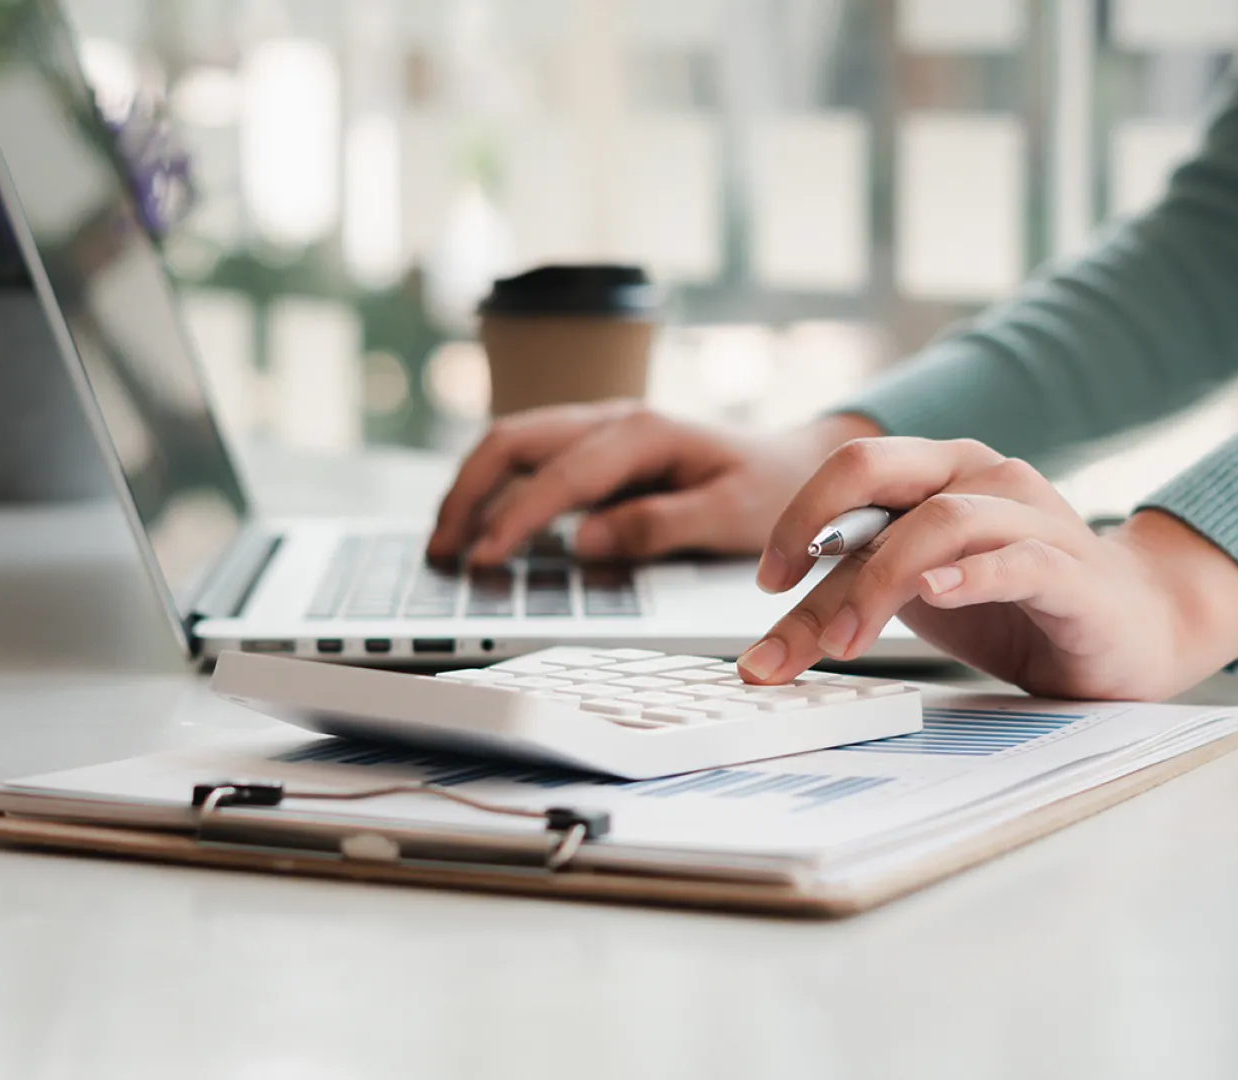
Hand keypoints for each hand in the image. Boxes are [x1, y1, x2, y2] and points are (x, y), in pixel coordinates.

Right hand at [426, 402, 882, 566]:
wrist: (796, 463)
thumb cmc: (772, 490)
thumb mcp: (732, 515)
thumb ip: (660, 527)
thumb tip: (587, 541)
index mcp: (644, 432)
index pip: (561, 475)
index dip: (516, 518)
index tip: (484, 559)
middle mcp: (612, 420)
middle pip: (512, 441)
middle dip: (468, 493)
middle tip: (441, 552)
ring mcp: (599, 430)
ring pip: (511, 444)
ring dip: (471, 489)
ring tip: (444, 545)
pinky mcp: (595, 451)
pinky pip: (530, 460)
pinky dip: (494, 489)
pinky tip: (480, 529)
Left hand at [735, 437, 1237, 699]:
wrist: (1136, 627)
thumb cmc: (1020, 607)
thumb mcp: (920, 599)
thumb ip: (856, 594)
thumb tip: (770, 636)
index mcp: (937, 473)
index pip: (848, 482)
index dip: (793, 526)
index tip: (763, 587)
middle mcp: (980, 476)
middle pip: (877, 466)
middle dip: (813, 524)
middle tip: (778, 590)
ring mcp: (1030, 516)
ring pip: (940, 520)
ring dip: (881, 579)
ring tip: (846, 639)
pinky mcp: (1072, 569)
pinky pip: (1018, 559)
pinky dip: (972, 575)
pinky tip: (937, 594)